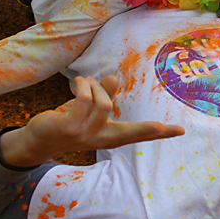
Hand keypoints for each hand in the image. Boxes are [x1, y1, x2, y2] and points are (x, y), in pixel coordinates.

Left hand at [0, 75, 184, 167]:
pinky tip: (79, 83)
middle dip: (148, 130)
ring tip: (87, 82)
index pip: (138, 134)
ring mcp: (85, 135)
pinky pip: (84, 100)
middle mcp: (101, 139)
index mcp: (109, 136)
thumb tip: (114, 78)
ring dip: (96, 87)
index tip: (180, 131)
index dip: (159, 133)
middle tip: (163, 127)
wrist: (39, 140)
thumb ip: (104, 95)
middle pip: (129, 132)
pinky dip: (84, 86)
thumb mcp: (89, 109)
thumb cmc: (68, 122)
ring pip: (102, 104)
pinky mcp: (69, 128)